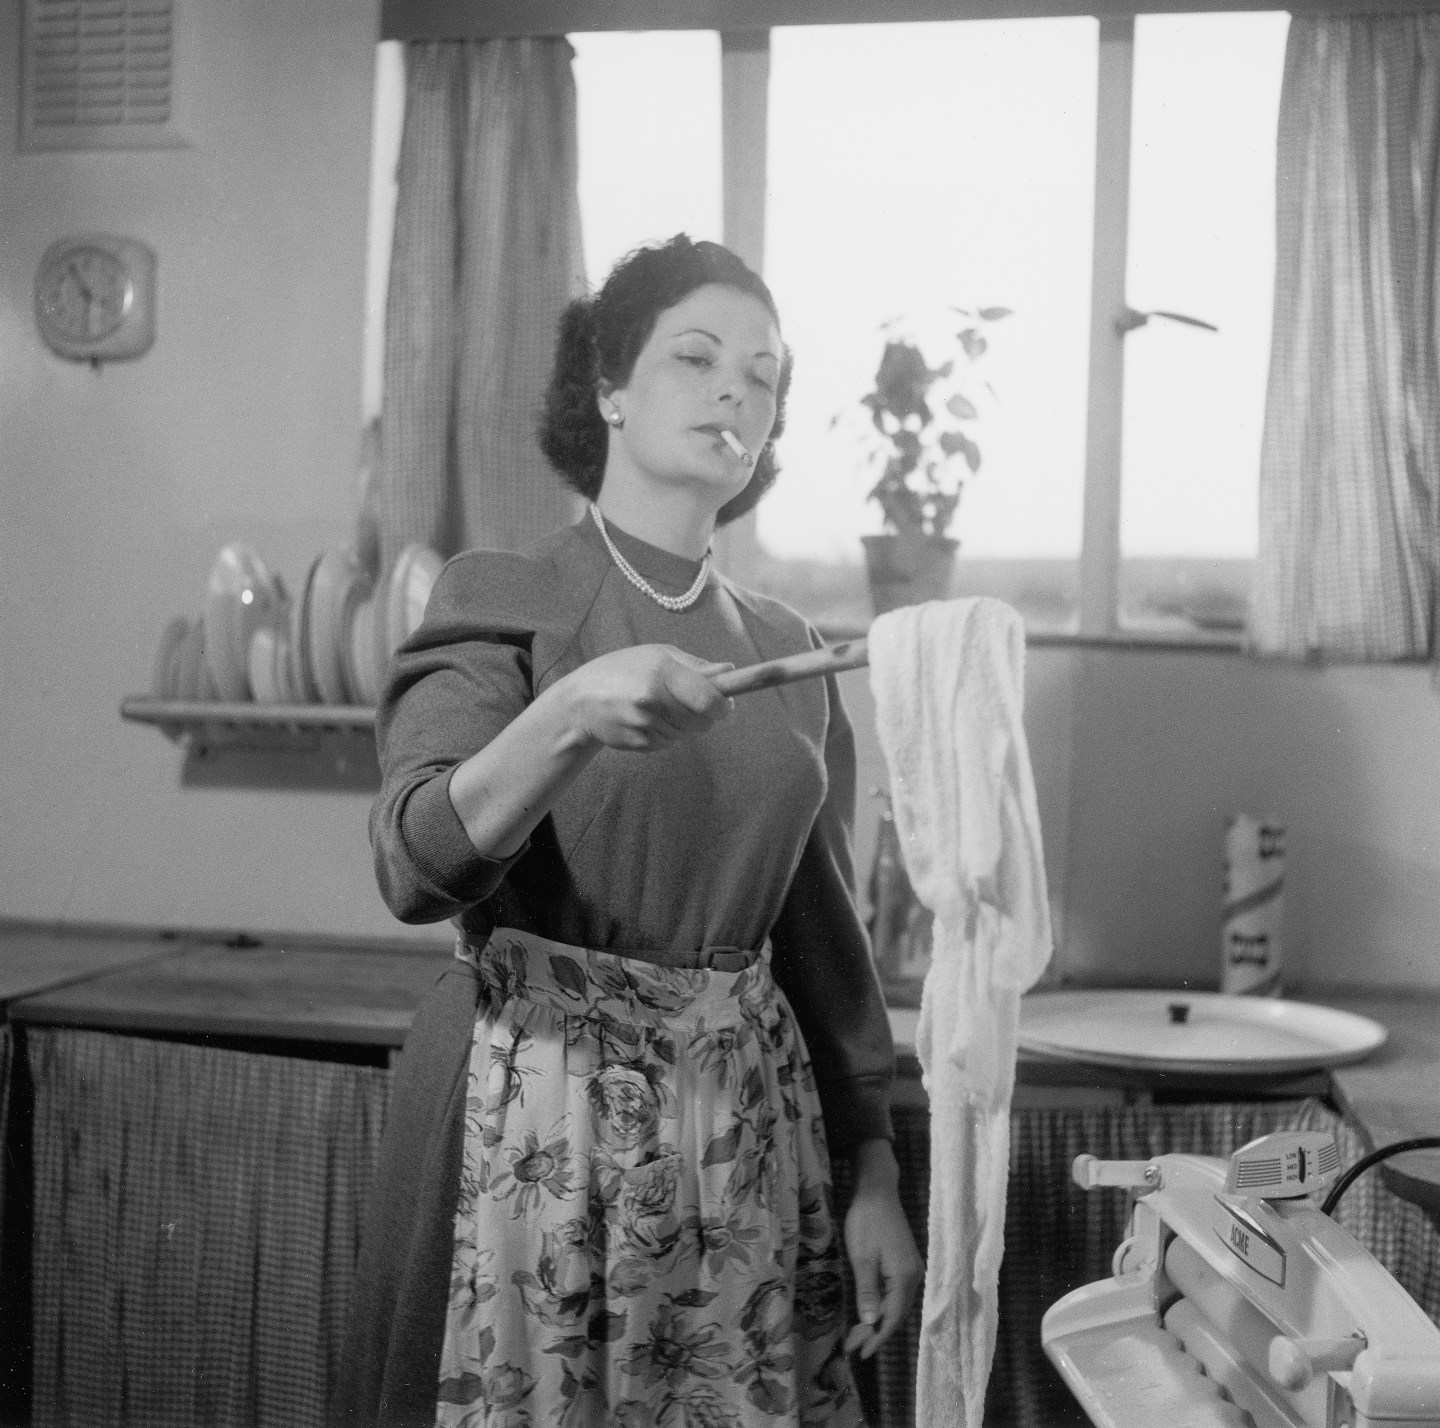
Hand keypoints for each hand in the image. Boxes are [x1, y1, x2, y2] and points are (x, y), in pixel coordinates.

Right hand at [560, 644, 734, 751]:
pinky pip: (669, 744)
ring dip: (683, 725)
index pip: (708, 699)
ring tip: (661, 707)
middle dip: (704, 715)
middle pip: (701, 722)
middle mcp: (653, 701)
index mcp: (661, 673)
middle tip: (690, 702)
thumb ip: (695, 666)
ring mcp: (644, 725)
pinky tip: (648, 720)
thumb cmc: (623, 669)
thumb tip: (729, 672)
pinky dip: (666, 734)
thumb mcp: (657, 655)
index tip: (727, 704)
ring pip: (687, 735)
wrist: (580, 700)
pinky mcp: (638, 744)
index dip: (724, 706)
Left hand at [842, 1140, 923, 1359]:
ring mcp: (912, 1269)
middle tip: (853, 1347)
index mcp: (905, 1277)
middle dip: (875, 1333)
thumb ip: (867, 1291)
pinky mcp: (905, 1263)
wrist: (877, 1191)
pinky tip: (870, 1312)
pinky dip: (882, 1306)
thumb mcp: (862, 1257)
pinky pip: (896, 1293)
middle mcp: (914, 1277)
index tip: (860, 1354)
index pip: (892, 1318)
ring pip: (897, 1305)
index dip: (877, 1338)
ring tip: (857, 1336)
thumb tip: (870, 1323)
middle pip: (896, 1314)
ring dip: (878, 1321)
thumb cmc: (866, 1222)